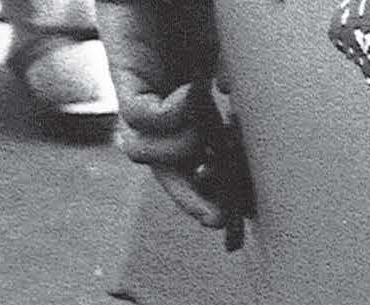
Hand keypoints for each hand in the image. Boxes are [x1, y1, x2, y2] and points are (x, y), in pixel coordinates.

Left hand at [97, 0, 245, 229]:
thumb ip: (244, 79)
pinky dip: (172, 116)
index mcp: (193, 105)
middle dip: (191, 200)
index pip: (200, 162)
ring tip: (207, 127)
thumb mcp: (235, 51)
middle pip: (167, 171)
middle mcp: (163, 104)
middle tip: (218, 220)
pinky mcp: (125, 72)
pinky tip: (193, 92)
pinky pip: (141, 118)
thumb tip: (237, 100)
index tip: (237, 217)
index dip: (216, 192)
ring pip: (146, 153)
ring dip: (182, 152)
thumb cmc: (198, 8)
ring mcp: (141, 90)